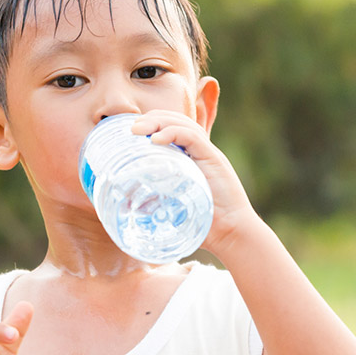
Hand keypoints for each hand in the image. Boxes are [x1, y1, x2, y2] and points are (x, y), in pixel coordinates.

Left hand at [131, 110, 257, 254]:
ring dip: (157, 122)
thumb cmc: (202, 225)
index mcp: (190, 158)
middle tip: (130, 129)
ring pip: (183, 124)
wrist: (231, 235)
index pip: (170, 128)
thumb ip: (152, 201)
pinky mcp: (214, 159)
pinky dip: (173, 133)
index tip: (130, 132)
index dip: (151, 124)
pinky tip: (156, 140)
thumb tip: (124, 205)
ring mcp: (208, 154)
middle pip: (175, 120)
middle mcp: (200, 151)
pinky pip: (193, 137)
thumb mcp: (171, 207)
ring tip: (137, 130)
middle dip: (151, 119)